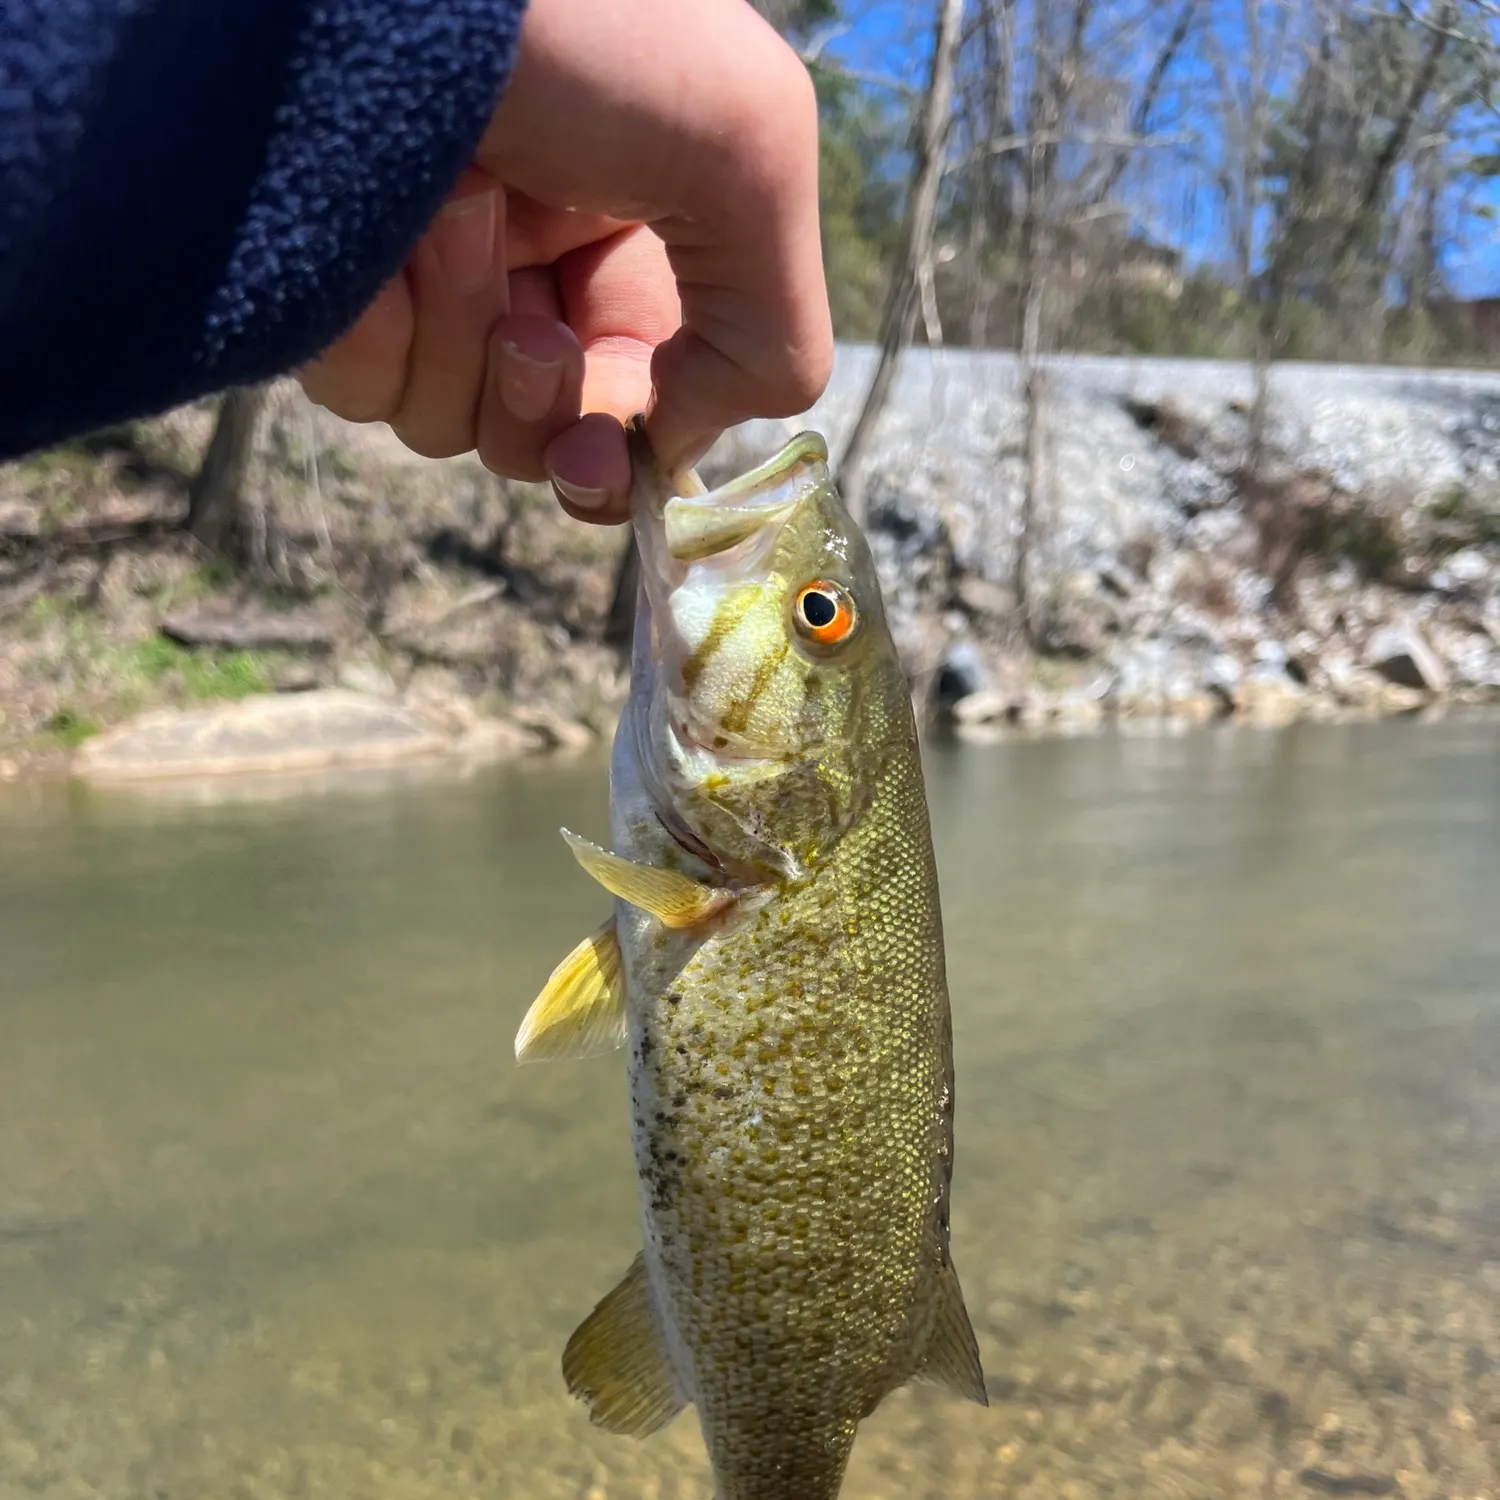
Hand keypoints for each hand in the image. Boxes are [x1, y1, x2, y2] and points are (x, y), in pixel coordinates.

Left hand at [297, 0, 832, 524]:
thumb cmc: (596, 25)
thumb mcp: (751, 153)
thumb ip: (771, 331)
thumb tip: (678, 445)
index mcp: (640, 242)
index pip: (634, 404)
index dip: (617, 449)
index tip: (593, 457)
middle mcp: (536, 259)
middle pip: (538, 435)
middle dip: (535, 400)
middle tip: (525, 323)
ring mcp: (427, 263)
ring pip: (446, 420)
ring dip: (456, 341)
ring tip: (451, 210)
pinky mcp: (332, 267)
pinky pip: (356, 385)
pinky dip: (370, 335)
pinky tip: (378, 240)